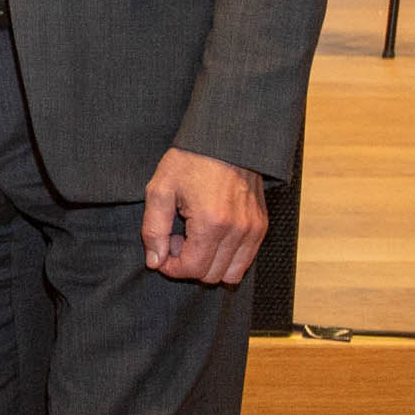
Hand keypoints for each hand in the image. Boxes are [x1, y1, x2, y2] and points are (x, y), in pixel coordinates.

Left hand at [142, 146, 268, 285]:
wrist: (225, 140)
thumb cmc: (190, 161)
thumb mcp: (160, 190)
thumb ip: (154, 230)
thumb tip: (155, 262)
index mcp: (212, 223)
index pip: (193, 269)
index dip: (172, 268)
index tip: (162, 252)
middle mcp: (238, 231)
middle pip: (212, 275)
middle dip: (189, 265)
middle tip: (176, 240)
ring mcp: (254, 230)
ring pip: (232, 273)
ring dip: (209, 264)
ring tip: (194, 238)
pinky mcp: (261, 226)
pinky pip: (246, 259)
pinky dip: (227, 257)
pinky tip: (211, 235)